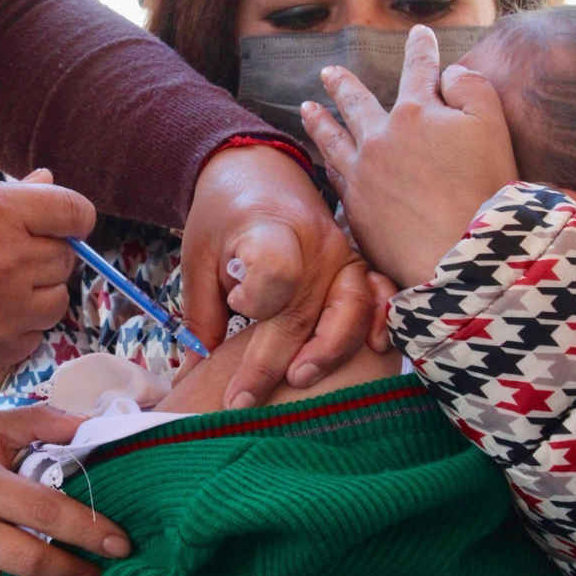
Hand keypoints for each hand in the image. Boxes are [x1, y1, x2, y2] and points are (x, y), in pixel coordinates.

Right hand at [0, 169, 93, 377]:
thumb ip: (2, 193)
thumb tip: (46, 185)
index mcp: (0, 215)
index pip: (76, 212)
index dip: (71, 216)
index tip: (58, 221)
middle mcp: (10, 265)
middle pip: (66, 260)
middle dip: (44, 252)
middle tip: (4, 252)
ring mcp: (2, 315)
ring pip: (55, 304)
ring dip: (36, 294)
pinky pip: (30, 340)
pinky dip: (16, 329)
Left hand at [181, 145, 366, 409]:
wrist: (258, 172)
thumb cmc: (223, 218)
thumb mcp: (197, 256)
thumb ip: (202, 314)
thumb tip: (195, 375)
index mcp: (268, 230)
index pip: (275, 270)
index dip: (256, 297)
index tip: (237, 307)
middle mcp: (314, 243)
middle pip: (302, 309)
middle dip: (271, 362)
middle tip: (241, 402)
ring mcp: (342, 254)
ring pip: (351, 308)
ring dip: (328, 350)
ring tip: (298, 379)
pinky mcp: (358, 265)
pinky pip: (380, 296)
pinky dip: (381, 323)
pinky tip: (375, 350)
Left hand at [304, 24, 517, 289]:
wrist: (458, 252)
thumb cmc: (485, 189)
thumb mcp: (493, 126)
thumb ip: (472, 89)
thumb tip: (450, 74)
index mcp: (415, 112)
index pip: (419, 70)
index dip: (422, 49)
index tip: (419, 33)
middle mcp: (380, 139)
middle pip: (356, 103)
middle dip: (343, 84)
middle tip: (327, 72)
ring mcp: (363, 175)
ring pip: (334, 141)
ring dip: (320, 122)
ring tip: (307, 108)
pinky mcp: (356, 210)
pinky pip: (336, 180)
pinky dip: (328, 165)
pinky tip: (325, 162)